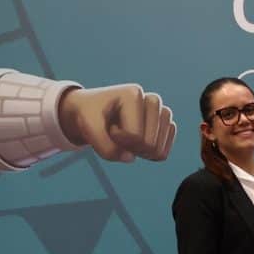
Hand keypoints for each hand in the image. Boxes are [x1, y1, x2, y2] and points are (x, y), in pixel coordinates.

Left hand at [60, 83, 175, 162]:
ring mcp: (161, 113)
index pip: (134, 135)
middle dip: (129, 147)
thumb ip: (105, 147)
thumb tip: (130, 159)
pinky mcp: (165, 125)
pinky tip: (135, 145)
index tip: (108, 126)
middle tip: (115, 133)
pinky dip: (148, 155)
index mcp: (133, 94)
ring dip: (138, 152)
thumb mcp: (88, 129)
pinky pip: (163, 152)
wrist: (93, 110)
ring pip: (158, 149)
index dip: (117, 139)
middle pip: (149, 144)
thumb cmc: (90, 116)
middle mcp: (152, 100)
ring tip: (125, 137)